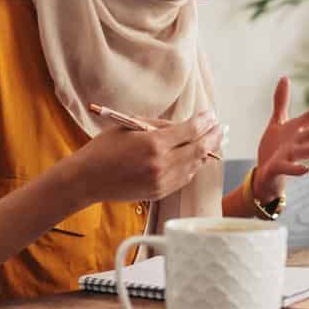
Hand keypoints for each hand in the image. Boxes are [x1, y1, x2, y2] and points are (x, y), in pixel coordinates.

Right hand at [68, 111, 223, 204]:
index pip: (190, 131)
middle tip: (221, 128)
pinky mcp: (160, 193)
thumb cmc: (104, 148)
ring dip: (206, 152)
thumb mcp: (130, 126)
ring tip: (214, 141)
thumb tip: (183, 125)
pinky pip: (185, 178)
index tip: (211, 115)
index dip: (204, 121)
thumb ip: (158, 125)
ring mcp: (162, 181)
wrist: (87, 179)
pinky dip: (193, 166)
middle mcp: (161, 164)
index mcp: (153, 143)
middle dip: (213, 137)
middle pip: (199, 149)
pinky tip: (197, 158)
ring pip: (195, 165)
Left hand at [252, 77, 308, 203]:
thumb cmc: (274, 147)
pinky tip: (306, 171)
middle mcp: (296, 143)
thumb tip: (285, 77)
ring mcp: (288, 156)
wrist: (264, 173)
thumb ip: (282, 101)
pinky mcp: (278, 168)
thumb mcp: (278, 122)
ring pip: (303, 152)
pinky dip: (296, 170)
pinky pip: (287, 168)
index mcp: (296, 130)